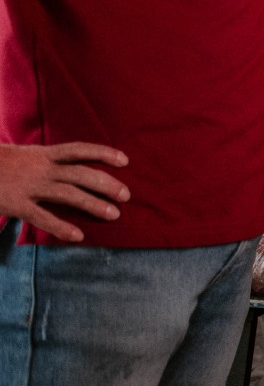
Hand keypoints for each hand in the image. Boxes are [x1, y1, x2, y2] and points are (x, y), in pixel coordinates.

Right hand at [0, 142, 129, 241]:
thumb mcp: (23, 156)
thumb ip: (45, 162)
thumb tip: (67, 169)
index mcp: (43, 153)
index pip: (79, 149)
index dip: (103, 153)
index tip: (125, 160)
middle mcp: (40, 168)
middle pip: (82, 174)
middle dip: (107, 184)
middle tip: (127, 195)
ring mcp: (29, 186)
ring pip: (69, 194)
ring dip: (94, 204)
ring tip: (114, 214)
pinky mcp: (16, 203)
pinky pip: (42, 216)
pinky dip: (61, 226)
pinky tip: (78, 235)